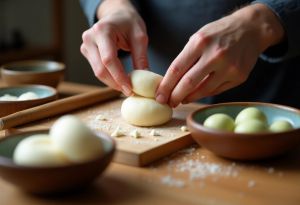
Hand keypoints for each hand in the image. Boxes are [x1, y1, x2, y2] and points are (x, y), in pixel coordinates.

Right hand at [80, 0, 148, 95]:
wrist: (117, 15)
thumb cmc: (129, 23)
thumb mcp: (140, 37)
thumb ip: (141, 57)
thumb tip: (144, 78)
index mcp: (102, 31)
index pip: (109, 60)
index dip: (119, 77)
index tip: (130, 89)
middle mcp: (89, 38)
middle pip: (100, 69)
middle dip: (115, 83)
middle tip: (130, 91)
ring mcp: (86, 46)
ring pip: (97, 72)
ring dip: (112, 82)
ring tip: (127, 87)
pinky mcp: (87, 52)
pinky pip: (97, 69)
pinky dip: (109, 77)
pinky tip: (120, 81)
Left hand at [156, 3, 283, 106]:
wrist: (250, 29)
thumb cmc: (219, 33)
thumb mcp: (199, 37)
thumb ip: (186, 57)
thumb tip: (171, 82)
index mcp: (200, 42)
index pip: (176, 69)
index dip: (165, 86)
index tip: (159, 96)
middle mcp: (215, 55)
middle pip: (188, 83)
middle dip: (175, 96)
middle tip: (168, 103)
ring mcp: (229, 67)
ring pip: (203, 90)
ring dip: (189, 98)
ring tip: (181, 99)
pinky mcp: (239, 77)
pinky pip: (216, 90)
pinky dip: (204, 94)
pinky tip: (196, 94)